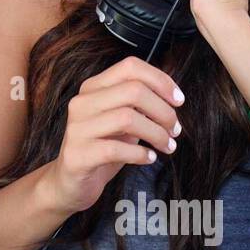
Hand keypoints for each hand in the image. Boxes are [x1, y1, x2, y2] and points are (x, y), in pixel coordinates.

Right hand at [46, 56, 184, 214]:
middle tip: (175, 129)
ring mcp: (78, 129)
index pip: (131, 67)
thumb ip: (140, 105)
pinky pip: (116, 149)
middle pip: (133, 91)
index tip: (178, 100)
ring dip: (156, 133)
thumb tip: (173, 97)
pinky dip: (140, 153)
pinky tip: (149, 158)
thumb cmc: (102, 148)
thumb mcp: (121, 120)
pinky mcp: (78, 155)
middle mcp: (82, 103)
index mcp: (93, 87)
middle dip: (163, 110)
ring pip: (127, 118)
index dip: (161, 81)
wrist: (71, 183)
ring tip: (167, 146)